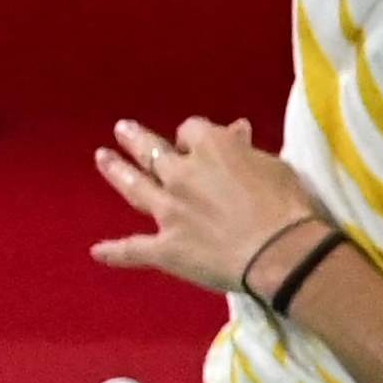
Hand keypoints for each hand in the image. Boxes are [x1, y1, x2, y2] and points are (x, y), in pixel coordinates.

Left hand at [90, 117, 324, 300]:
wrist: (280, 252)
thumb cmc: (287, 205)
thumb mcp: (273, 166)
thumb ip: (246, 151)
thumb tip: (237, 131)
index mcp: (209, 148)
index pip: (191, 131)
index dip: (193, 136)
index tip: (195, 141)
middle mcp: (181, 175)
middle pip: (152, 151)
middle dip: (136, 139)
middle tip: (122, 129)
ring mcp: (169, 212)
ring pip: (135, 187)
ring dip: (116, 171)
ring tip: (102, 157)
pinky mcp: (166, 249)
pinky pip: (134, 250)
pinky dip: (114, 252)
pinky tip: (96, 252)